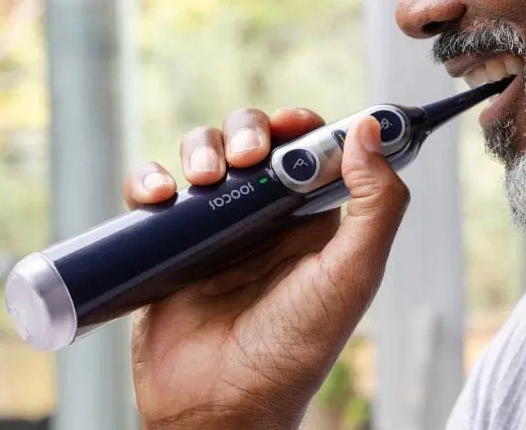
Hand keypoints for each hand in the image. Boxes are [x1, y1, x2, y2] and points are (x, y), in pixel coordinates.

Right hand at [124, 108, 409, 429]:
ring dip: (201, 148)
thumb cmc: (295, 349)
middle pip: (254, 140)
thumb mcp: (352, 275)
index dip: (302, 125)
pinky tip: (159, 196)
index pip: (309, 148)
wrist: (220, 408)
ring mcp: (214, 228)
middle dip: (249, 132)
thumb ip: (376, 205)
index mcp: (312, 219)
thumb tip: (368, 131)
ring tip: (202, 180)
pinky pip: (151, 193)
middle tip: (248, 158)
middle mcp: (264, 216)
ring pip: (203, 154)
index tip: (294, 123)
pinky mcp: (168, 244)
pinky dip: (148, 180)